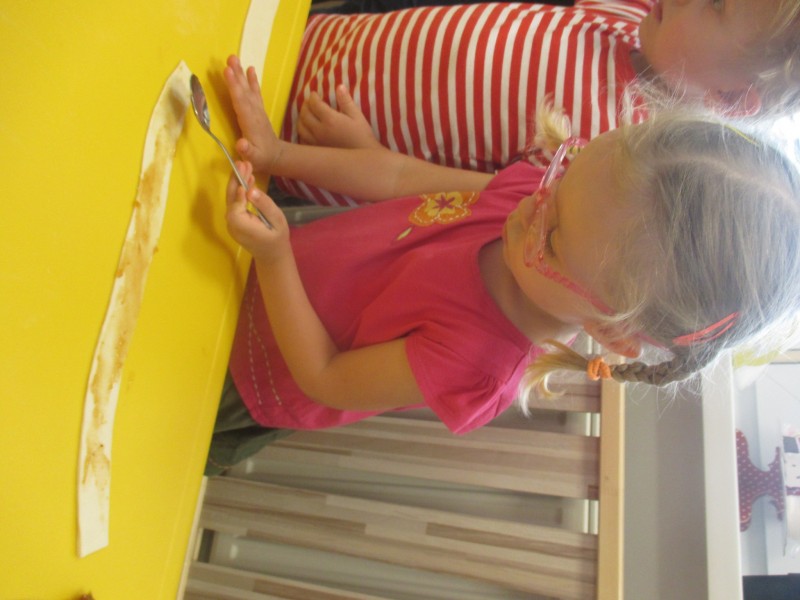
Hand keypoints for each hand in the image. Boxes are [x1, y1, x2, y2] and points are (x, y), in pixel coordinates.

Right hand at [223, 55, 284, 174]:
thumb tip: (241, 144)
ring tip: (235, 58)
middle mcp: (254, 113)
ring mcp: (257, 110)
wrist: (276, 156)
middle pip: (244, 91)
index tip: (227, 72)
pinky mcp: (258, 109)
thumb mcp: (253, 159)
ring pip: (248, 89)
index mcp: (250, 123)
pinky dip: (252, 80)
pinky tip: (250, 69)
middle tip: (230, 58)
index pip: (240, 102)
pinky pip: (255, 92)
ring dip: (241, 74)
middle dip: (237, 75)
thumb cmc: (260, 158)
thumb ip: (247, 151)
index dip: (234, 87)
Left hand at [225, 160, 289, 263]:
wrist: (272, 255)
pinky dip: (239, 192)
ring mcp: (231, 223)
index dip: (239, 180)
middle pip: (231, 196)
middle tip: (244, 162)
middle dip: (237, 178)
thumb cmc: (277, 238)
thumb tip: (251, 190)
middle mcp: (231, 223)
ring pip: (232, 199)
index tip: (245, 165)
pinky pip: (235, 204)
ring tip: (245, 168)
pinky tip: (246, 181)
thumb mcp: (276, 220)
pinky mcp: (234, 222)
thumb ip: (264, 205)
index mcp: (240, 222)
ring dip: (238, 183)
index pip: (236, 198)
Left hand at [298, 85, 383, 149]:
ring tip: (305, 114)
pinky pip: (303, 140)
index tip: (314, 94)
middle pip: (304, 114)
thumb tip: (340, 86)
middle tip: (309, 102)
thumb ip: (346, 101)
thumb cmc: (362, 137)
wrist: (363, 159)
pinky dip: (302, 133)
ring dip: (301, 118)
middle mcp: (320, 130)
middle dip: (305, 105)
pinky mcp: (316, 151)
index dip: (313, 97)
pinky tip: (307, 130)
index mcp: (330, 119)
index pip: (314, 104)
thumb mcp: (357, 117)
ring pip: (300, 127)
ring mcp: (316, 142)